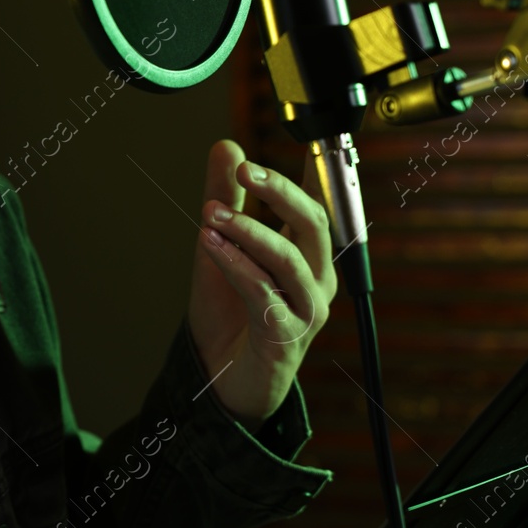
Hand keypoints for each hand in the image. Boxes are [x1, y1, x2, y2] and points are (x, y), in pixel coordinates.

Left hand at [186, 139, 336, 427]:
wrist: (223, 380)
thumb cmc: (232, 316)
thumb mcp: (222, 248)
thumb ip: (226, 200)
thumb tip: (228, 147)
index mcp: (309, 257)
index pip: (315, 207)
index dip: (301, 178)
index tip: (270, 156)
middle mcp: (316, 281)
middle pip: (314, 226)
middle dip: (279, 194)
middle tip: (244, 173)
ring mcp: (305, 310)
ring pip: (288, 259)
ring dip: (248, 231)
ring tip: (210, 214)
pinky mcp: (284, 336)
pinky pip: (264, 293)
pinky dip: (237, 265)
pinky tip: (211, 246)